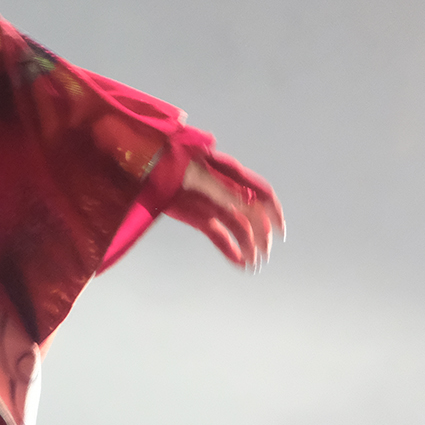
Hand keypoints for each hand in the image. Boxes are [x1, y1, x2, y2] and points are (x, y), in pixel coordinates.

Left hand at [163, 153, 284, 270]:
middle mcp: (226, 190)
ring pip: (238, 228)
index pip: (261, 193)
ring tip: (253, 264)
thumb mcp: (196, 173)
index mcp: (230, 174)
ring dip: (248, 246)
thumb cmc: (170, 160)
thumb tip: (249, 205)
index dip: (274, 212)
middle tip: (264, 255)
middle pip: (253, 215)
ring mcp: (212, 204)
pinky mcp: (198, 217)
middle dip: (261, 235)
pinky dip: (230, 249)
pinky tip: (239, 263)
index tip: (280, 232)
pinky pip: (219, 235)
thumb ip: (222, 189)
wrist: (143, 163)